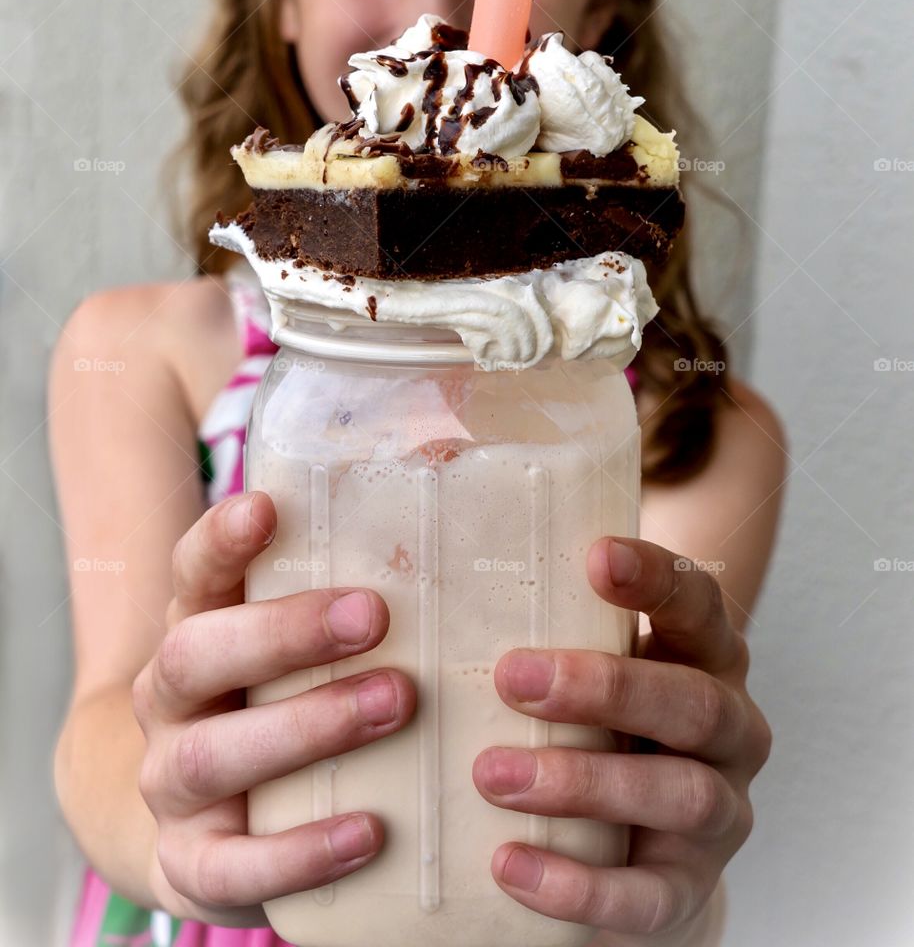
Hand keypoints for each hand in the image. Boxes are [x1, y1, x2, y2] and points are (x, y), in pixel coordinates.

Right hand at [132, 491, 415, 926]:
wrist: (204, 828)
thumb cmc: (278, 704)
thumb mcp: (296, 646)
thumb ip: (350, 582)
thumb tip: (444, 470)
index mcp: (196, 629)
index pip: (192, 572)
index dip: (221, 539)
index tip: (266, 506)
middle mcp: (169, 701)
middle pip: (194, 654)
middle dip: (282, 632)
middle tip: (374, 615)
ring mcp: (170, 784)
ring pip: (212, 754)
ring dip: (306, 726)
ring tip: (396, 702)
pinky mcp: (192, 864)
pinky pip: (233, 864)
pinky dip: (300, 851)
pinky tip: (369, 829)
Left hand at [472, 537, 771, 945]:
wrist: (633, 843)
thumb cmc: (596, 720)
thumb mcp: (589, 658)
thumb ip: (548, 609)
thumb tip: (443, 532)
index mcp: (707, 657)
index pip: (700, 604)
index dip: (657, 578)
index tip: (597, 555)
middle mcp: (731, 730)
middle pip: (694, 703)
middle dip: (605, 688)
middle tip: (512, 678)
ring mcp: (720, 814)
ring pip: (680, 794)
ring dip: (583, 782)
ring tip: (491, 774)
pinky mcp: (689, 890)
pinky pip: (648, 898)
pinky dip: (578, 885)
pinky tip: (508, 862)